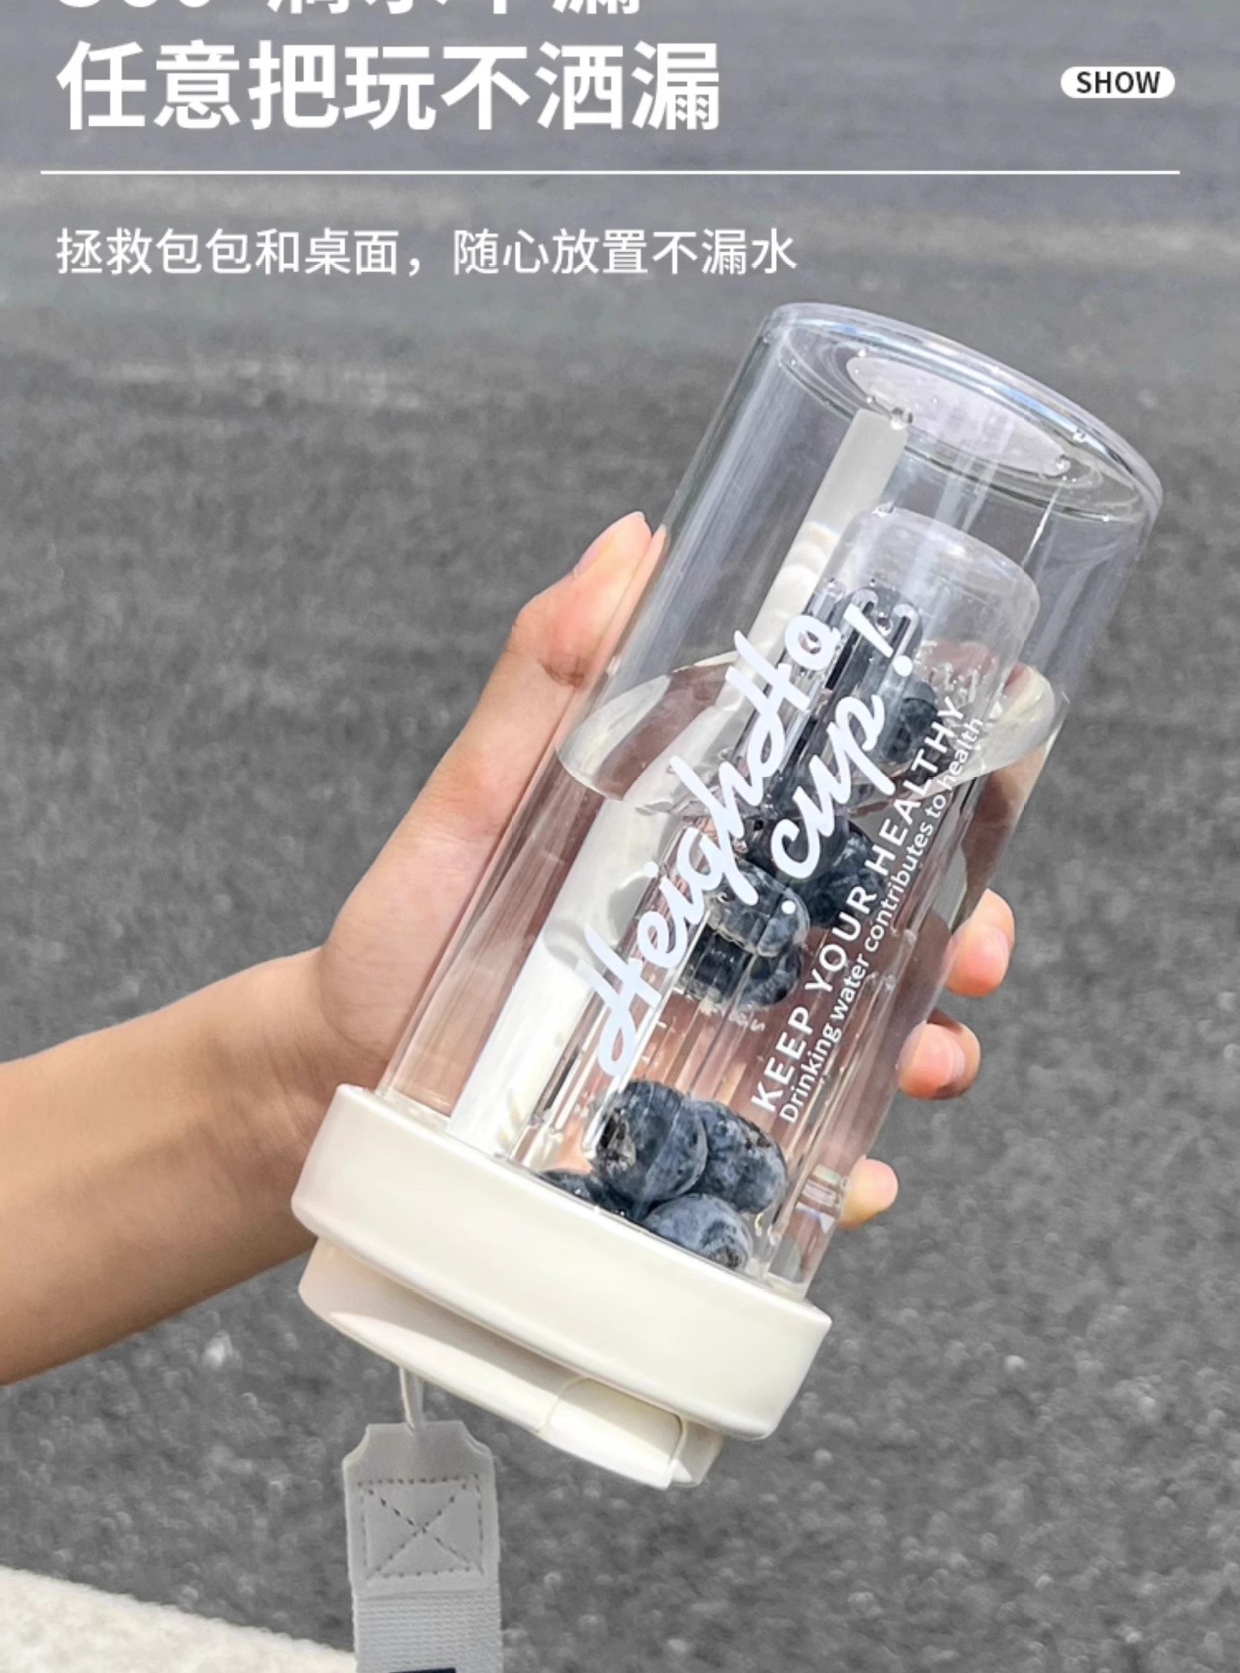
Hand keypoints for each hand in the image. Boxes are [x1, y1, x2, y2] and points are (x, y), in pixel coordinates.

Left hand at [309, 513, 1014, 1231]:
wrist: (337, 1071)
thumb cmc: (409, 922)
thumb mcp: (482, 793)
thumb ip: (551, 676)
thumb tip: (632, 540)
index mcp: (702, 853)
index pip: (846, 817)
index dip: (939, 802)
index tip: (996, 781)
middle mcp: (731, 950)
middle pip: (887, 935)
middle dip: (967, 937)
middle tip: (986, 948)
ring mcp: (719, 1051)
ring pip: (863, 1047)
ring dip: (928, 1050)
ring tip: (936, 1060)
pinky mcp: (691, 1144)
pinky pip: (792, 1165)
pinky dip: (849, 1177)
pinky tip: (866, 1179)